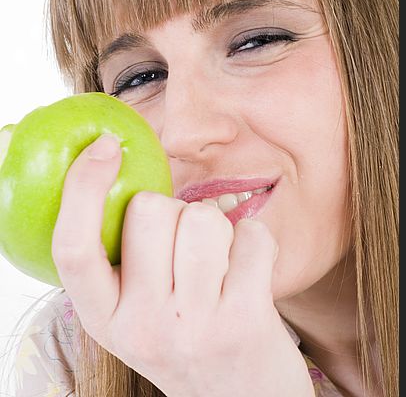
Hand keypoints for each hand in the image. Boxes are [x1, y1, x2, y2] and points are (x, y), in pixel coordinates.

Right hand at [52, 134, 314, 396]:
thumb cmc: (189, 337)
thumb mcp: (139, 311)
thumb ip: (125, 258)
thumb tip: (116, 168)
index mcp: (105, 318)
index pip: (73, 248)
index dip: (81, 188)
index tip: (105, 146)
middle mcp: (142, 326)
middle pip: (150, 210)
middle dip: (175, 211)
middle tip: (187, 249)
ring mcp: (193, 326)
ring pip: (202, 217)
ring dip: (217, 227)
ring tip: (220, 265)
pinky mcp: (244, 320)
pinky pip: (250, 234)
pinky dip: (256, 241)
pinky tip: (251, 274)